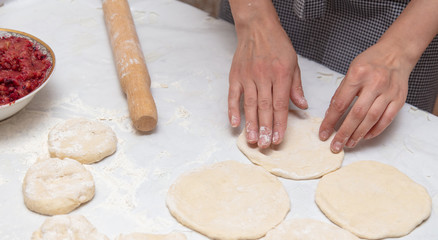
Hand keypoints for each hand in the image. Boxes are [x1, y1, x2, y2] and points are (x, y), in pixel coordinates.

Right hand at [227, 11, 307, 148]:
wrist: (257, 27)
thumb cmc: (277, 44)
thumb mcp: (293, 62)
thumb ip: (296, 86)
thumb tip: (302, 106)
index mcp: (281, 74)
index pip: (280, 104)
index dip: (280, 124)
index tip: (279, 139)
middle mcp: (264, 76)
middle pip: (264, 108)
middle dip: (265, 129)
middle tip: (264, 145)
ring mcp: (248, 76)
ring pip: (249, 105)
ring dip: (250, 124)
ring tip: (252, 140)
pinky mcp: (235, 75)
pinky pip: (233, 95)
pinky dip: (232, 110)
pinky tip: (235, 123)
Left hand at [319, 42, 411, 152]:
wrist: (396, 53)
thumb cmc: (370, 62)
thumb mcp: (351, 71)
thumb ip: (342, 92)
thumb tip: (331, 114)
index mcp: (357, 75)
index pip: (340, 103)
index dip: (330, 121)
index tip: (323, 133)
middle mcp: (374, 83)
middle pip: (356, 114)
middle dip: (343, 133)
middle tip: (335, 146)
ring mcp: (388, 92)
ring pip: (371, 119)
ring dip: (358, 134)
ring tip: (349, 144)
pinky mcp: (399, 99)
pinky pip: (386, 119)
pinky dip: (375, 130)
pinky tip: (365, 137)